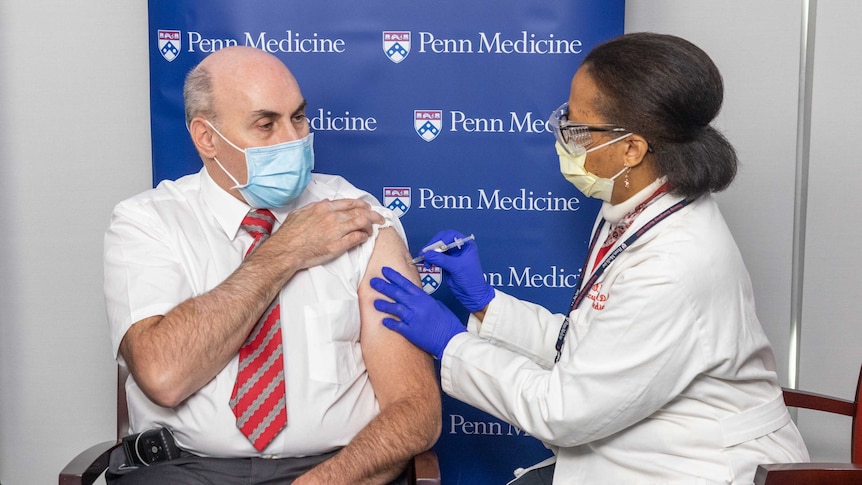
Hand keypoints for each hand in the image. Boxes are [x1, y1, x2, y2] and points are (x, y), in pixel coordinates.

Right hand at [262, 198, 384, 269]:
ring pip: (361, 223)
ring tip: (374, 229)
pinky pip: (356, 238)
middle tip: (379, 218)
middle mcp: (332, 217)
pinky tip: (365, 238)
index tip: (367, 207)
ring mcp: (336, 231)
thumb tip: (328, 201)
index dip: (362, 205)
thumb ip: (315, 206)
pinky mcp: (337, 245)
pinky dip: (363, 237)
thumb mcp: (300, 213)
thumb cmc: (290, 233)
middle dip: (372, 215)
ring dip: (370, 226)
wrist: (286, 250)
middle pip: (359, 212)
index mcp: (323, 207)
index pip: (349, 203)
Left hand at [371, 266, 465, 359]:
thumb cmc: (448, 323)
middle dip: (384, 287)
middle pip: (397, 293)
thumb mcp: (438, 306)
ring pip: (395, 308)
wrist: (452, 339)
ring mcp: (414, 319)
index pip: (406, 283)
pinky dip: (390, 323)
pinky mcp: (412, 332)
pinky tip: (383, 321)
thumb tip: (417, 299)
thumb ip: (425, 301)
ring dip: (384, 305)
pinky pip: (397, 326)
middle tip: (373, 282)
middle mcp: (418, 306)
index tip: (384, 270)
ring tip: (374, 302)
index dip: (394, 276)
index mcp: (424, 298)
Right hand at [420, 230, 493, 311]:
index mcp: (466, 244)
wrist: (471, 294)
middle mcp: (459, 248)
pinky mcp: (446, 263)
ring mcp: (452, 255)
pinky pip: (435, 258)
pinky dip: (430, 260)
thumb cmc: (472, 279)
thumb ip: (442, 259)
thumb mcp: (457, 267)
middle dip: (433, 246)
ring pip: (437, 249)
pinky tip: (428, 264)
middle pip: (441, 240)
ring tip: (426, 260)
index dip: (440, 239)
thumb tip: (428, 254)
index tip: (433, 247)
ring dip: (430, 254)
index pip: (450, 235)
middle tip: (426, 252)